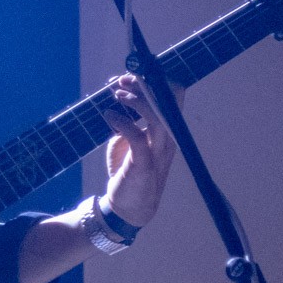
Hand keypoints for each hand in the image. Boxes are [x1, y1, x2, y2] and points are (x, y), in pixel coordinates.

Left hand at [100, 72, 180, 229]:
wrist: (128, 207)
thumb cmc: (129, 170)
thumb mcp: (129, 140)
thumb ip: (129, 119)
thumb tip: (118, 92)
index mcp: (166, 133)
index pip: (172, 100)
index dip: (155, 82)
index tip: (132, 75)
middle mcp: (166, 140)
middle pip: (166, 104)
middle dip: (146, 86)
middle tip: (123, 79)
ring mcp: (157, 153)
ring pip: (156, 118)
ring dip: (137, 102)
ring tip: (117, 93)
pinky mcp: (144, 165)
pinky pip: (137, 138)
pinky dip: (123, 123)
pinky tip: (109, 115)